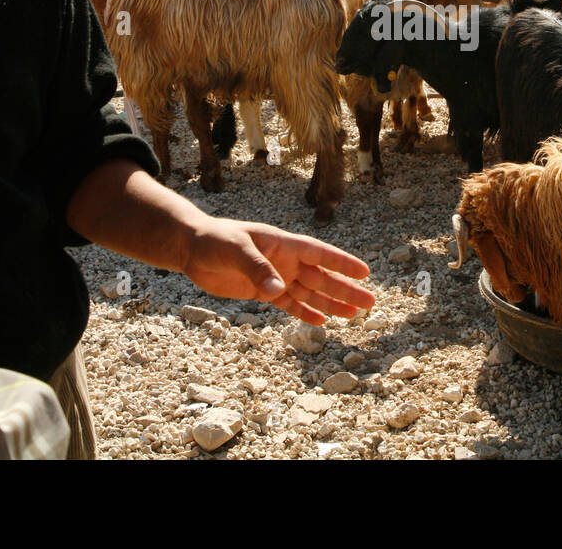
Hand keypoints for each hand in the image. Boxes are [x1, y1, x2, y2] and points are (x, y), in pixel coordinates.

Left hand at [181, 217, 374, 325]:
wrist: (192, 249)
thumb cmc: (214, 240)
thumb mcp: (235, 250)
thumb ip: (257, 269)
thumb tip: (278, 290)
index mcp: (283, 244)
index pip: (320, 254)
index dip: (342, 263)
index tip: (365, 272)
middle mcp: (285, 261)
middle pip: (322, 277)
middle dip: (345, 290)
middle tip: (369, 303)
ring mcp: (276, 276)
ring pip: (310, 292)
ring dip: (331, 303)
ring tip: (353, 315)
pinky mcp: (263, 291)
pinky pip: (290, 304)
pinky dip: (305, 312)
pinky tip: (322, 321)